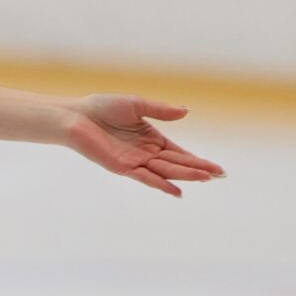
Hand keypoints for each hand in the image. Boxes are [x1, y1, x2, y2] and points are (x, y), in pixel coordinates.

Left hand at [56, 95, 225, 197]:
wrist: (76, 116)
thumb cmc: (102, 107)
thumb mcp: (137, 104)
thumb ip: (161, 110)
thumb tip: (186, 111)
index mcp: (151, 138)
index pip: (179, 152)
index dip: (197, 160)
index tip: (217, 169)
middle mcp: (145, 153)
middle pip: (176, 163)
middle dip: (198, 169)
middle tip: (219, 176)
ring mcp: (134, 161)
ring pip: (165, 171)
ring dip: (185, 175)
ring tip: (206, 179)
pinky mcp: (121, 167)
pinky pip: (144, 177)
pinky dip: (160, 184)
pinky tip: (176, 190)